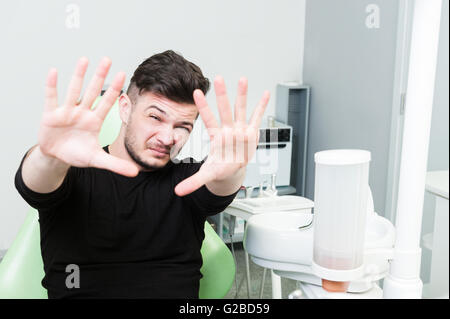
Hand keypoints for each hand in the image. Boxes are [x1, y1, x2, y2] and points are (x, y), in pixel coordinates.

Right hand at [38, 57, 138, 176]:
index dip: (115, 90)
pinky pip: (51, 98)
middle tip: (108, 59)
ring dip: (79, 75)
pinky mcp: (51, 115)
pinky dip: (52, 86)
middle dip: (100, 76)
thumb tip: (136, 173)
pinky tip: (54, 72)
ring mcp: (67, 112)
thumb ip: (116, 164)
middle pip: (92, 91)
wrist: (57, 156)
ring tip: (85, 59)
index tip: (123, 75)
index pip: (107, 102)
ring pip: (74, 90)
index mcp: (94, 121)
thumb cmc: (77, 153)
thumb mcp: (97, 159)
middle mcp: (82, 112)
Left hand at [174, 76, 269, 195]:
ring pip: (241, 109)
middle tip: (218, 78)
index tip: (196, 92)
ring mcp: (240, 129)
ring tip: (242, 79)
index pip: (209, 120)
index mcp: (217, 138)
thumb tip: (178, 191)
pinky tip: (266, 94)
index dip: (203, 107)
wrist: (231, 170)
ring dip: (242, 95)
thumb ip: (192, 182)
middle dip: (223, 95)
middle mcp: (228, 130)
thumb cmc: (219, 169)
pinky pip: (257, 118)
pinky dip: (262, 106)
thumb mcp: (206, 175)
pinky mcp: (251, 133)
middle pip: (225, 110)